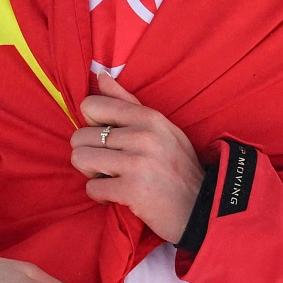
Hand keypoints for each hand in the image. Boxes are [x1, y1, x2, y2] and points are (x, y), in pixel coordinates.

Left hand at [72, 72, 206, 243]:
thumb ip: (127, 102)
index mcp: (148, 117)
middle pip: (80, 136)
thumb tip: (100, 75)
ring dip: (90, 173)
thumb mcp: (161, 128)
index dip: (91, 124)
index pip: (91, 105)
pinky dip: (100, 195)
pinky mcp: (132, 190)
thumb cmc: (177, 166)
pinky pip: (92, 188)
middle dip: (88, 154)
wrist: (201, 207)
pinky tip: (117, 195)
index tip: (106, 138)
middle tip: (107, 165)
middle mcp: (142, 136)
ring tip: (109, 178)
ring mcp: (137, 163)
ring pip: (80, 159)